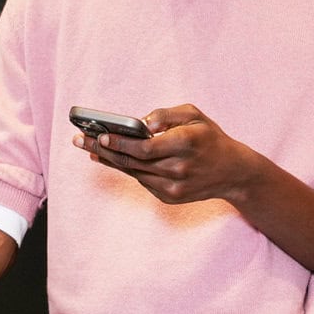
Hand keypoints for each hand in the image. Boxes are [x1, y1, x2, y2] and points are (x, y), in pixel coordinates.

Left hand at [74, 103, 260, 205]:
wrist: (233, 172)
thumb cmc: (210, 138)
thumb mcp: (194, 115)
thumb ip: (167, 114)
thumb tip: (141, 123)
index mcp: (185, 144)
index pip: (143, 147)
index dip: (119, 143)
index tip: (100, 135)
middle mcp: (178, 169)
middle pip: (132, 161)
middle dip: (103, 150)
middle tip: (81, 140)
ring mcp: (174, 187)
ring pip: (134, 173)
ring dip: (110, 161)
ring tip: (90, 149)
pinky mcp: (170, 198)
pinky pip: (142, 181)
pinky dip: (127, 169)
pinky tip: (112, 159)